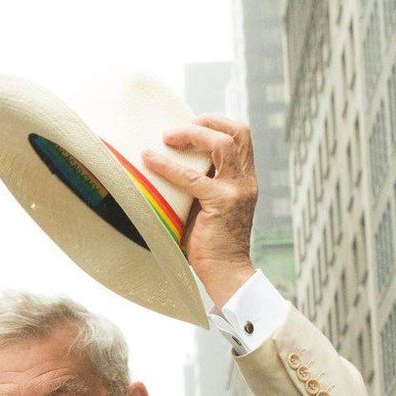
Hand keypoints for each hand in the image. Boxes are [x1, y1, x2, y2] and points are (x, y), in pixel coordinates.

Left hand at [142, 115, 257, 307]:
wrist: (226, 273)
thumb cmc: (212, 245)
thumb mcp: (209, 207)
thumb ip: (200, 186)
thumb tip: (168, 167)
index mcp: (246, 179)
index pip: (241, 137)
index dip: (217, 124)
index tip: (192, 125)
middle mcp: (246, 181)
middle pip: (238, 132)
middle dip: (207, 121)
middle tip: (177, 130)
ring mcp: (237, 190)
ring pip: (222, 144)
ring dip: (193, 134)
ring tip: (167, 137)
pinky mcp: (222, 203)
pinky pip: (191, 178)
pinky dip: (168, 166)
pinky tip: (149, 160)